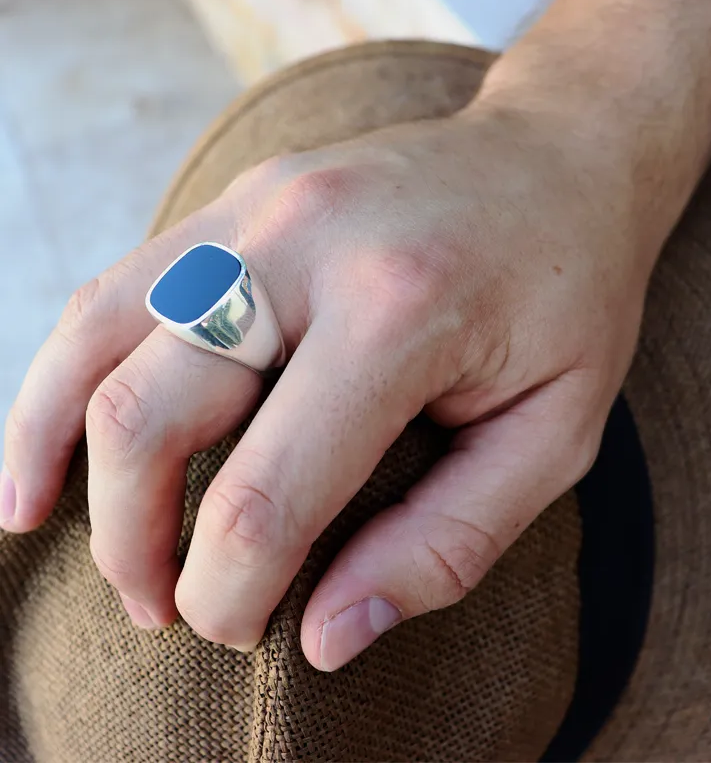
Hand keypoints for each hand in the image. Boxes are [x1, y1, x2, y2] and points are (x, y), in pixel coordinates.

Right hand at [3, 102, 655, 668]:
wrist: (562, 156)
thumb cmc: (573, 297)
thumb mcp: (554, 436)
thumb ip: (444, 545)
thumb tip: (326, 635)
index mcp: (399, 312)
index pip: (265, 496)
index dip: (229, 594)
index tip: (241, 630)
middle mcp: (305, 244)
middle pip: (148, 417)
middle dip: (134, 545)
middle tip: (166, 609)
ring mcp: (258, 205)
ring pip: (97, 342)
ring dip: (65, 457)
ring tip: (65, 535)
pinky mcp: (238, 198)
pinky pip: (117, 289)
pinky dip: (64, 371)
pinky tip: (56, 437)